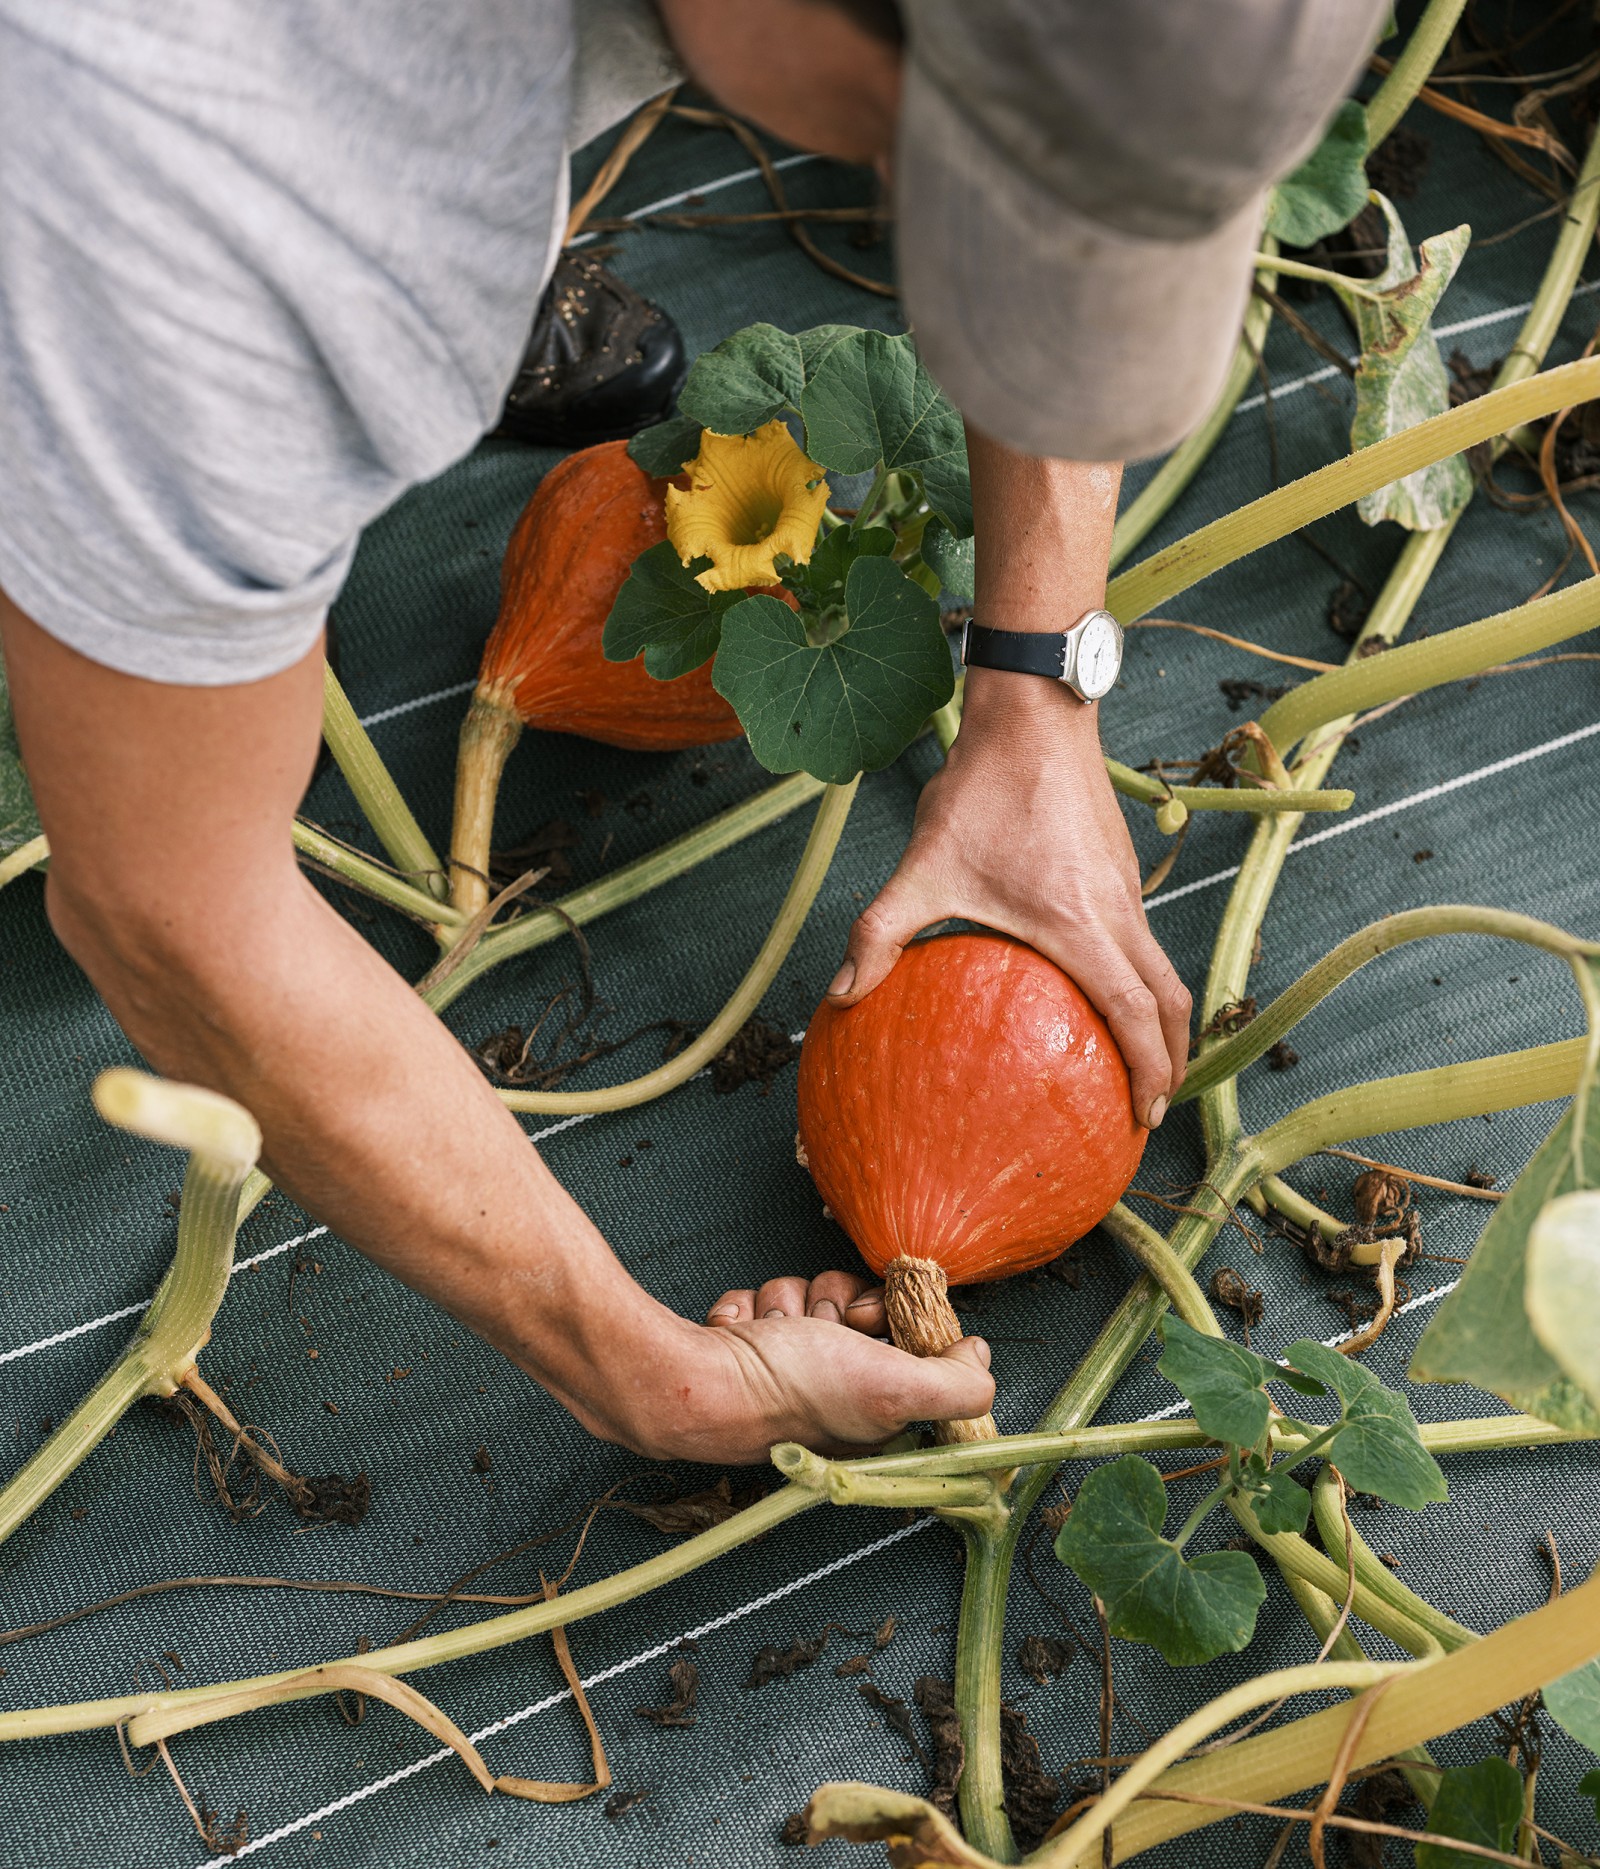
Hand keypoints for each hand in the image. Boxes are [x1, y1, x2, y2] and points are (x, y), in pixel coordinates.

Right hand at [592, 1270, 992, 1464]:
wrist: (692, 1384)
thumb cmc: (789, 1393)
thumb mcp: (895, 1390)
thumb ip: (955, 1383)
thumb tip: (979, 1357)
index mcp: (872, 1411)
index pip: (902, 1337)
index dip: (890, 1316)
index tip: (872, 1319)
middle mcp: (831, 1394)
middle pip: (855, 1306)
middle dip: (834, 1304)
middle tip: (819, 1328)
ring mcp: (782, 1366)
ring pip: (808, 1294)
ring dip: (788, 1304)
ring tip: (773, 1336)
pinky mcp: (743, 1344)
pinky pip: (761, 1297)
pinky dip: (749, 1308)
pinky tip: (742, 1333)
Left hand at [825, 670, 1189, 1126]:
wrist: (1033, 711)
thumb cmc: (981, 789)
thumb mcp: (922, 868)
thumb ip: (879, 934)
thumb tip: (840, 995)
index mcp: (1082, 925)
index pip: (1136, 1013)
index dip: (1149, 1071)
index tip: (1144, 1118)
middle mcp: (1119, 910)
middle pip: (1169, 1000)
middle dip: (1169, 1060)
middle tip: (1149, 1107)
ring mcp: (1125, 886)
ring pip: (1160, 966)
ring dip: (1158, 1019)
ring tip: (1132, 1060)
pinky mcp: (1118, 866)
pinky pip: (1141, 936)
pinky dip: (1139, 977)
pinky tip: (1096, 986)